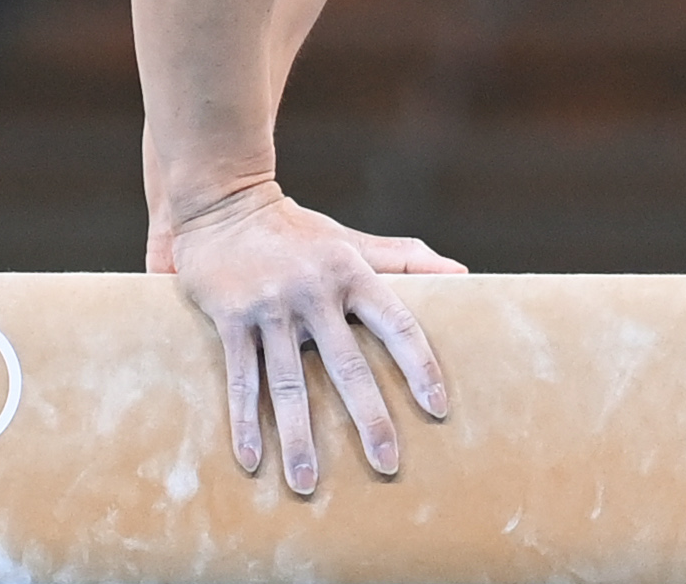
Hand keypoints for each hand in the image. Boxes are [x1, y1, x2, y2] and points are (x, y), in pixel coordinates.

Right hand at [151, 184, 455, 495]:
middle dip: (369, 419)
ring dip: (298, 437)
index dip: (420, 367)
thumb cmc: (297, 231)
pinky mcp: (231, 318)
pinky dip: (244, 421)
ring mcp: (270, 307)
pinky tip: (251, 459)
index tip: (438, 410)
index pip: (397, 325)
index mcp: (350, 274)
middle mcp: (313, 292)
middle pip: (347, 366)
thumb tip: (463, 273)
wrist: (222, 202)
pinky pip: (240, 378)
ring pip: (288, 383)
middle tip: (386, 465)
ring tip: (307, 484)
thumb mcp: (350, 241)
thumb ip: (404, 259)